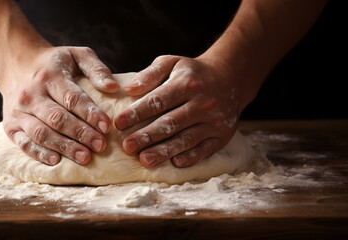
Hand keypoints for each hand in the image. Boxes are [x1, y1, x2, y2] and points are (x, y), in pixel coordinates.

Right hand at [0, 46, 118, 165]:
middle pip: (57, 118)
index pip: (72, 97)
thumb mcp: (76, 55)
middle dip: (80, 133)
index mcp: (50, 75)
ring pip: (41, 133)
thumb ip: (96, 68)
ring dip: (64, 147)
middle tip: (100, 145)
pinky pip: (24, 143)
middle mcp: (31, 94)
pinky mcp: (10, 125)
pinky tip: (56, 161)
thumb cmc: (54, 64)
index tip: (107, 126)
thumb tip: (114, 88)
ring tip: (85, 157)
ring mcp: (19, 111)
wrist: (16, 64)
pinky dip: (39, 154)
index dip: (90, 113)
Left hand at [114, 55, 240, 167]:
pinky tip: (174, 163)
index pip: (159, 100)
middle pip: (171, 123)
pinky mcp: (222, 136)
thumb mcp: (172, 63)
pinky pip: (205, 150)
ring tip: (144, 160)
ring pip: (186, 139)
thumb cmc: (192, 73)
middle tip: (127, 147)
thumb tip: (129, 89)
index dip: (137, 112)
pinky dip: (191, 158)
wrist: (230, 78)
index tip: (118, 123)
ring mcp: (214, 121)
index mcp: (187, 83)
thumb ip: (150, 74)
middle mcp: (203, 103)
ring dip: (164, 151)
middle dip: (147, 136)